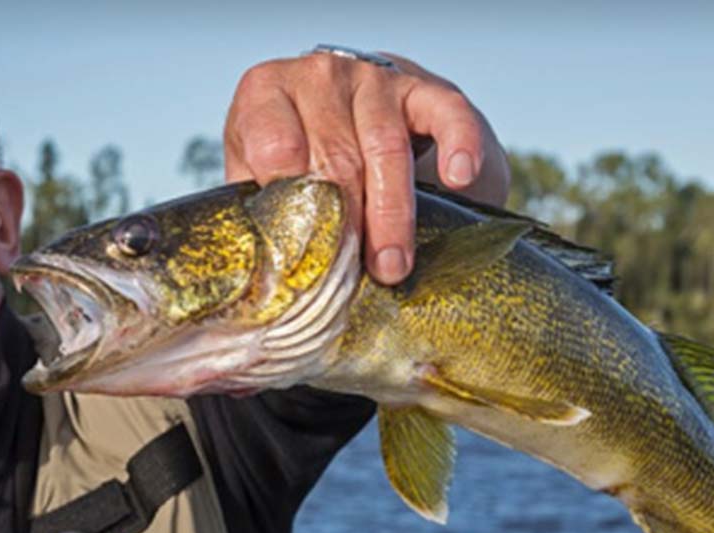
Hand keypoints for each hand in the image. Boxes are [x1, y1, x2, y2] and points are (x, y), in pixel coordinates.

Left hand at [223, 50, 508, 284]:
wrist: (348, 105)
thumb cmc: (297, 152)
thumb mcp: (258, 171)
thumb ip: (255, 208)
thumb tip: (258, 274)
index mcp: (266, 92)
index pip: (274, 144)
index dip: (292, 201)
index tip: (304, 250)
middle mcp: (317, 75)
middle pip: (335, 155)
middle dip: (348, 222)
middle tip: (358, 274)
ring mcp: (372, 78)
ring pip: (386, 147)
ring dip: (392, 213)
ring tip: (393, 265)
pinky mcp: (424, 87)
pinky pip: (447, 114)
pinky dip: (457, 146)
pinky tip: (458, 178)